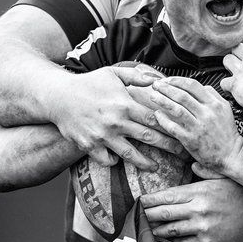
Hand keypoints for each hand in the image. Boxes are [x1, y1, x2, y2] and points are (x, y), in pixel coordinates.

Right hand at [48, 64, 179, 170]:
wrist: (57, 96)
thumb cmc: (89, 83)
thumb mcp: (113, 73)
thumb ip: (137, 76)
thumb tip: (159, 80)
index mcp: (125, 104)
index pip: (156, 118)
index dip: (173, 126)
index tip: (184, 132)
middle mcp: (116, 122)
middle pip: (150, 138)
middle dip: (170, 147)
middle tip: (183, 154)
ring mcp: (102, 136)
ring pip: (131, 154)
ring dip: (146, 163)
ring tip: (156, 168)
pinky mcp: (89, 146)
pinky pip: (107, 160)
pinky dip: (114, 161)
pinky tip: (119, 160)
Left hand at [139, 178, 242, 241]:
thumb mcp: (226, 178)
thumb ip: (207, 170)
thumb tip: (193, 163)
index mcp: (201, 192)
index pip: (168, 196)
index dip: (150, 199)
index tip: (139, 201)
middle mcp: (199, 210)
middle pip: (164, 214)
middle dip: (147, 215)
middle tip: (134, 216)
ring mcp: (203, 228)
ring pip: (171, 230)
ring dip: (156, 230)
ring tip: (144, 229)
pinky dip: (173, 241)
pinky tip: (165, 240)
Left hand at [148, 76, 242, 180]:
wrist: (231, 154)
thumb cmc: (227, 131)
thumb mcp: (226, 109)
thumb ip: (213, 95)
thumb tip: (200, 86)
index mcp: (215, 104)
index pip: (193, 85)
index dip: (177, 81)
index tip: (167, 80)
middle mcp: (207, 113)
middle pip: (182, 95)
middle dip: (166, 88)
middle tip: (155, 85)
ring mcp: (199, 127)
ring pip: (177, 109)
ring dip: (162, 101)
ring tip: (153, 96)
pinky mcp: (191, 140)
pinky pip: (173, 127)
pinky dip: (163, 119)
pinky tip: (157, 114)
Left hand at [221, 44, 242, 109]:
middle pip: (237, 48)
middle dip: (238, 55)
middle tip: (242, 66)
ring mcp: (240, 71)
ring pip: (226, 60)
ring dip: (229, 67)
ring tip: (235, 75)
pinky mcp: (233, 84)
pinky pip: (223, 82)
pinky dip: (226, 86)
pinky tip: (232, 91)